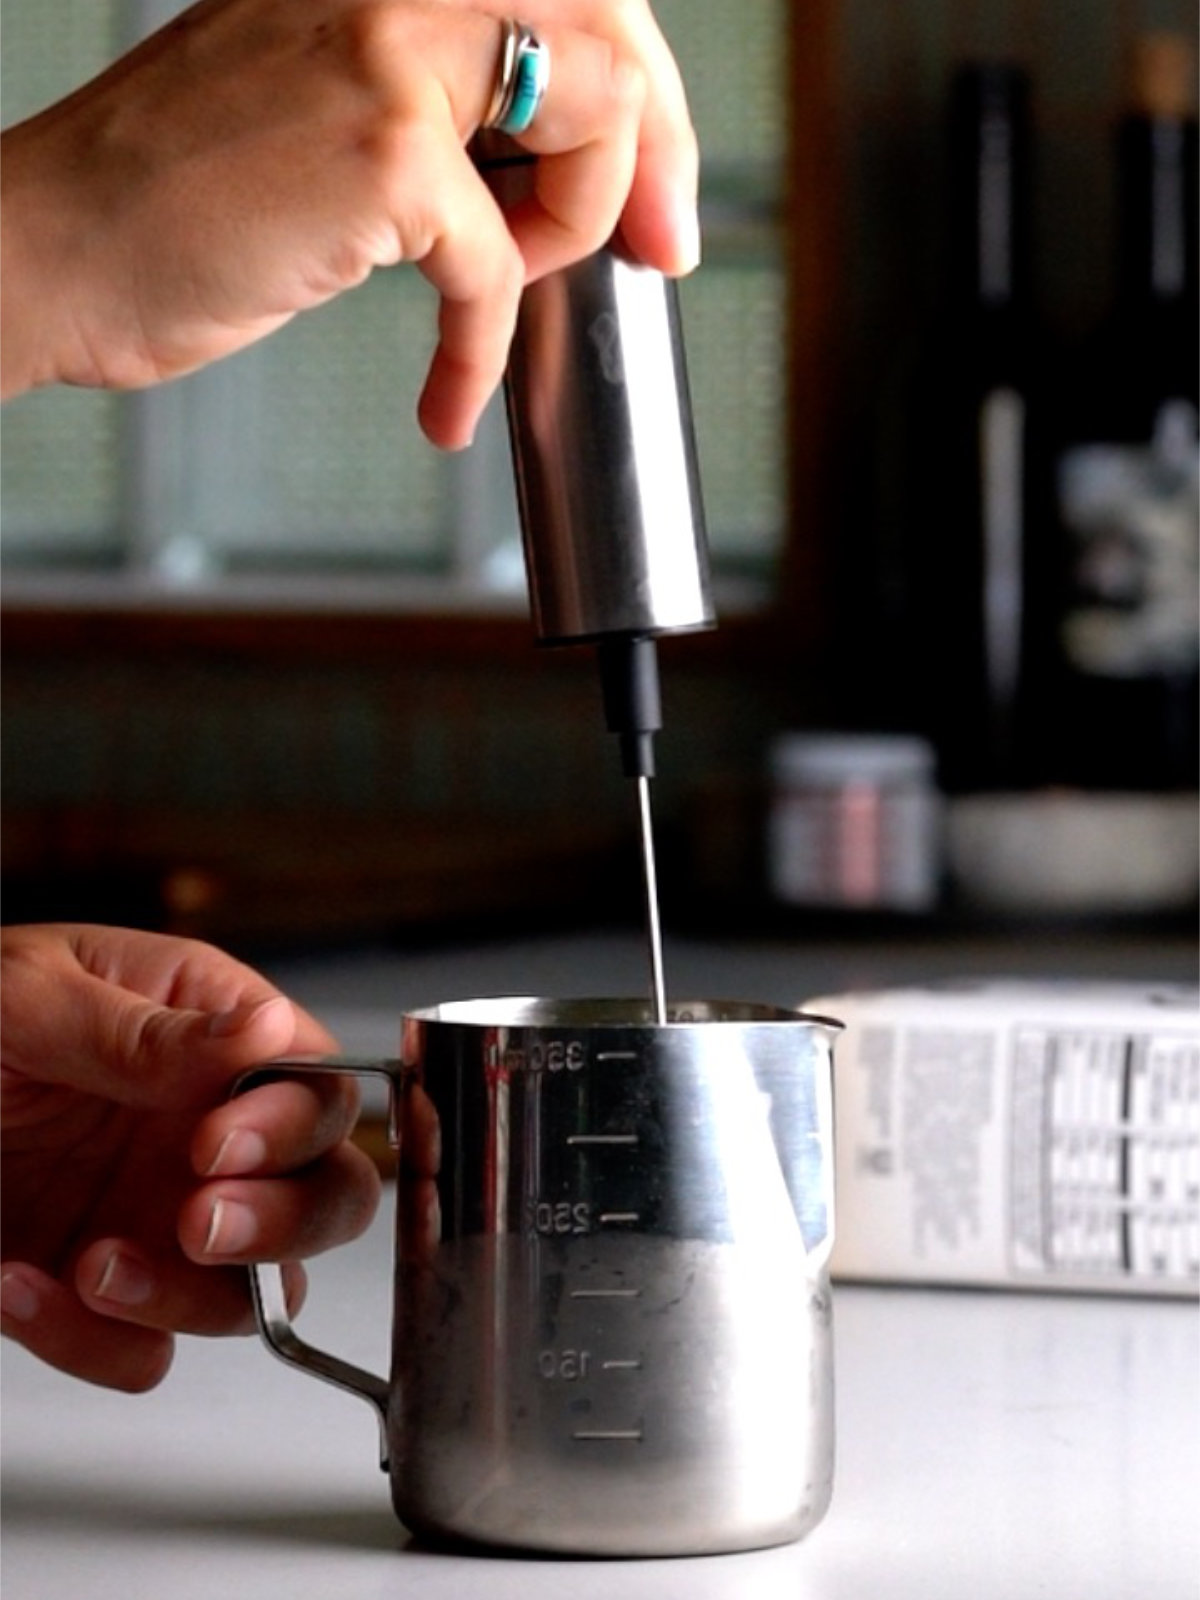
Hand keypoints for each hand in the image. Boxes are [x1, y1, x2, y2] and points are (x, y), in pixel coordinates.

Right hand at [0, 0, 698, 448]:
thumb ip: (442, 95)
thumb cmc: (179, 195)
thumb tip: (568, 153)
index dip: (646, 92)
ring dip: (568, 239)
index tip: (658, 193)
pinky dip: (484, 354)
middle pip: (614, 34)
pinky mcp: (384, 148)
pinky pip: (499, 267)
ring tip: (497, 306)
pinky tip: (448, 403)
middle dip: (658, 155)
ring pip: (592, 124)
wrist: (60, 245)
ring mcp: (391, 43)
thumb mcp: (329, 95)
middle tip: (659, 251)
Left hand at [0, 923, 380, 1391]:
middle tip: (201, 1224)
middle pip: (331, 1197)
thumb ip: (148, 1029)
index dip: (290, 1126)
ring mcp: (165, 1216)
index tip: (216, 1143)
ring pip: (257, 1297)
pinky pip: (144, 1353)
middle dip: (284, 1223)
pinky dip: (94, 1345)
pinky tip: (20, 1286)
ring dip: (189, 1300)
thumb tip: (266, 1028)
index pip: (317, 1086)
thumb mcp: (32, 995)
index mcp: (212, 1035)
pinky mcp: (105, 1293)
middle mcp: (209, 1130)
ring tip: (94, 1268)